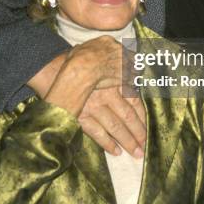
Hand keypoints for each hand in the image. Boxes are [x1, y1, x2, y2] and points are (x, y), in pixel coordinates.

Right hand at [28, 41, 146, 156]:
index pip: (134, 102)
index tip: (150, 128)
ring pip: (115, 127)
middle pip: (127, 117)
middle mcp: (107, 96)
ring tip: (137, 154)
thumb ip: (122, 56)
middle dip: (138, 133)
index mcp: (115, 81)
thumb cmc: (80, 58)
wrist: (54, 68)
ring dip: (127, 142)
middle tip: (147, 146)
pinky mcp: (79, 117)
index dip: (143, 117)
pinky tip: (115, 152)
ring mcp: (93, 108)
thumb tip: (137, 60)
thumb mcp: (104, 49)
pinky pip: (96, 133)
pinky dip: (106, 143)